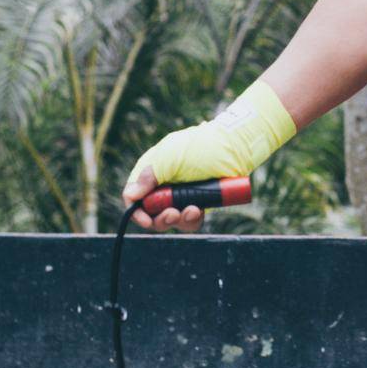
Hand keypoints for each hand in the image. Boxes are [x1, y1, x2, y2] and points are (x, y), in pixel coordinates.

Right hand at [117, 79, 296, 234]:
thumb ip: (149, 175)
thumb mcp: (171, 157)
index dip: (136, 211)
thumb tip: (130, 196)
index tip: (146, 219)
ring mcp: (182, 194)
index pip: (134, 196)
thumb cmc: (202, 146)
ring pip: (171, 219)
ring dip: (177, 220)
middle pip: (151, 213)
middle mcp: (164, 184)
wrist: (236, 146)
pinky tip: (198, 211)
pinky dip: (192, 220)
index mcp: (152, 171)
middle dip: (160, 218)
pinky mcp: (199, 201)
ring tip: (192, 210)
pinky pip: (190, 220)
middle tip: (173, 214)